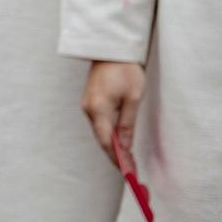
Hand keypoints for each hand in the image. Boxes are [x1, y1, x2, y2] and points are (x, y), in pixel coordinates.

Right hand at [81, 59, 144, 178]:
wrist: (111, 48)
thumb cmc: (125, 70)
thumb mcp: (133, 97)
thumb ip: (127, 123)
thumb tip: (126, 146)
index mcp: (98, 109)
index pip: (108, 142)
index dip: (118, 159)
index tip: (129, 172)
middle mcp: (88, 110)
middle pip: (102, 139)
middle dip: (116, 156)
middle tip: (131, 171)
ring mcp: (88, 106)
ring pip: (101, 132)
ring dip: (114, 147)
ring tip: (129, 161)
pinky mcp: (91, 102)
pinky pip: (100, 124)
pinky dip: (110, 136)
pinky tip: (121, 143)